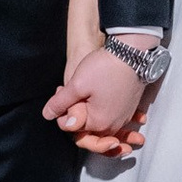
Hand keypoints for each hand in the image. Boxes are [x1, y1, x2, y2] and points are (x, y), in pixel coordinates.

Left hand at [45, 42, 155, 159]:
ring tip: (87, 91)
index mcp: (99, 123)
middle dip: (78, 113)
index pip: (73, 127)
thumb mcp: (76, 85)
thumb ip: (60, 103)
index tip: (62, 92)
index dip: (63, 110)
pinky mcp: (130, 107)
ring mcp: (124, 116)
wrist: (133, 53)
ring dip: (92, 111)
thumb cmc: (107, 68)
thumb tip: (48, 114)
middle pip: (89, 128)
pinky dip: (107, 111)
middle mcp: (113, 124)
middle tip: (73, 92)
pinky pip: (115, 116)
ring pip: (102, 122)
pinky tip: (101, 97)